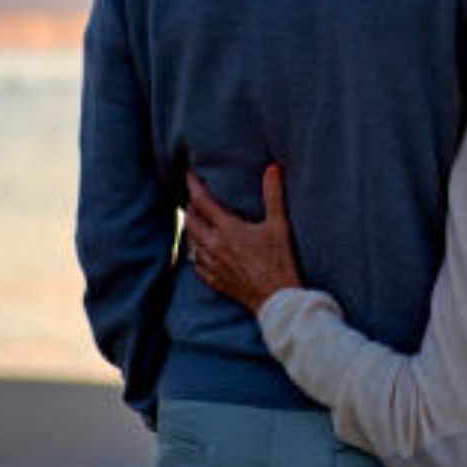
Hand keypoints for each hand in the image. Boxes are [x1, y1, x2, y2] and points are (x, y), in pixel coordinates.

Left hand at [184, 164, 301, 312]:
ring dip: (191, 227)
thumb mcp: (279, 225)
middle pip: (191, 221)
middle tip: (192, 197)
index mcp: (227, 229)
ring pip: (190, 241)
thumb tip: (273, 168)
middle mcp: (213, 246)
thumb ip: (274, 195)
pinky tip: (199, 251)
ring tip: (194, 220)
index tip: (187, 173)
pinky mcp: (214, 280)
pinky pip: (196, 263)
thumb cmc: (279, 261)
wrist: (276, 299)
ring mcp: (212, 264)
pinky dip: (195, 252)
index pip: (202, 201)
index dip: (193, 185)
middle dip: (190, 206)